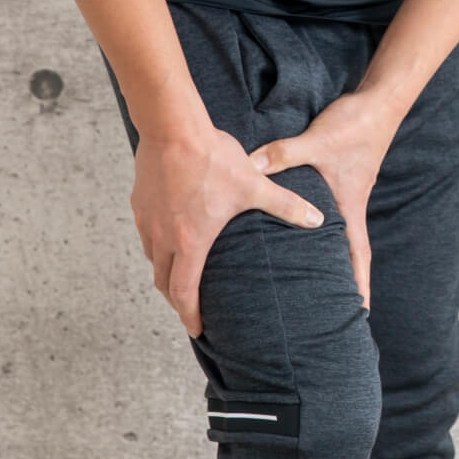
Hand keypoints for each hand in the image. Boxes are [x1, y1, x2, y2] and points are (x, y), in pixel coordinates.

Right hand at [130, 123, 325, 337]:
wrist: (172, 128)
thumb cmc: (213, 159)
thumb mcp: (254, 184)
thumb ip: (286, 205)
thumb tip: (317, 220)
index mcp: (191, 242)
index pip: (184, 293)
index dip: (190, 315)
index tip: (197, 329)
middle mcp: (163, 239)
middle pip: (164, 283)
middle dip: (178, 300)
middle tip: (191, 308)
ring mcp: (148, 222)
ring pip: (153, 259)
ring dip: (167, 272)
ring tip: (182, 275)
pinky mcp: (140, 204)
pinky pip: (147, 235)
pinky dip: (158, 246)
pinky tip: (171, 235)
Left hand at [247, 90, 400, 313]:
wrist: (378, 102)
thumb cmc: (356, 126)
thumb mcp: (318, 141)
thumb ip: (283, 155)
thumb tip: (250, 167)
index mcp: (349, 206)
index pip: (358, 256)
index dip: (360, 285)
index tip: (361, 313)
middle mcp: (350, 205)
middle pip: (348, 252)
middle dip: (343, 281)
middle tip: (331, 310)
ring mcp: (346, 192)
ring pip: (337, 234)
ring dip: (331, 257)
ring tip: (313, 280)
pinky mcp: (340, 178)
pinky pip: (330, 213)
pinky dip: (320, 228)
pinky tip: (302, 229)